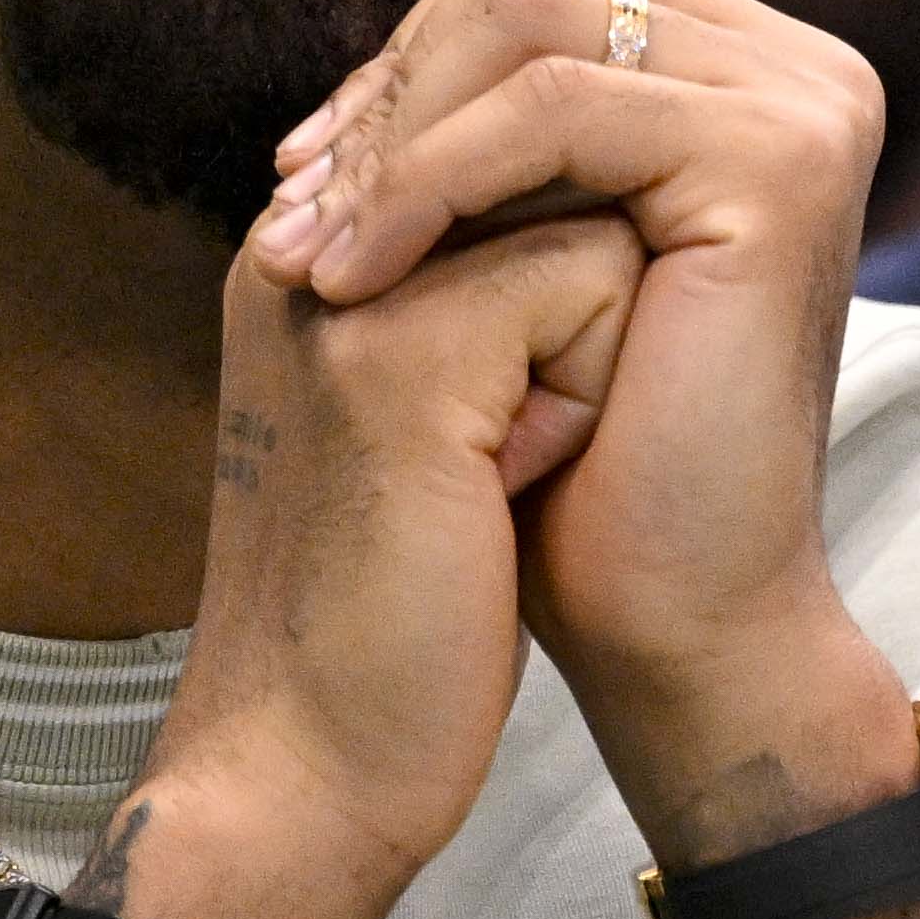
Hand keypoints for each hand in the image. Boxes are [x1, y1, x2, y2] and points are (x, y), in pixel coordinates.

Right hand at [119, 207, 648, 918]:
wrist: (307, 764)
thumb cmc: (396, 619)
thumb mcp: (443, 430)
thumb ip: (489, 306)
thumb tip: (611, 222)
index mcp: (308, 260)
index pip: (505, 154)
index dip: (562, 294)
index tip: (499, 431)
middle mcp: (308, 247)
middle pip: (546, 170)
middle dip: (581, 309)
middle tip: (502, 455)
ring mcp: (344, 290)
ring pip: (581, 216)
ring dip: (586, 355)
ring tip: (495, 469)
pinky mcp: (399, 355)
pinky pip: (588, 284)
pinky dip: (585, 397)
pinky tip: (507, 487)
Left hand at [252, 0, 917, 861]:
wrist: (674, 618)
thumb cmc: (585, 460)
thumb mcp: (514, 255)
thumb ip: (489, 125)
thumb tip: (397, 26)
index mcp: (751, 72)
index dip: (405, 56)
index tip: (304, 179)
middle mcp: (804, 68)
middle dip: (393, 83)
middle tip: (297, 210)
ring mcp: (809, 106)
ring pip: (532, 17)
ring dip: (396, 132)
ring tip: (315, 257)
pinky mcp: (783, 162)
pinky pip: (560, 105)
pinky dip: (430, 181)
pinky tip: (355, 278)